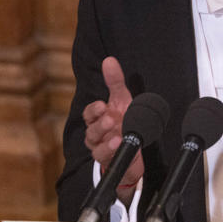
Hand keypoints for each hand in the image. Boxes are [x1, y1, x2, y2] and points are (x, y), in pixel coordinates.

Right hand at [82, 57, 142, 191]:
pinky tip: (121, 147)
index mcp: (97, 119)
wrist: (133, 147)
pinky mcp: (110, 162)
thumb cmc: (124, 120)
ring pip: (97, 148)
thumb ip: (115, 82)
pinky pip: (107, 159)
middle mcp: (96, 135)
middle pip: (91, 131)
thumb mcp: (122, 99)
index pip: (89, 114)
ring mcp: (102, 149)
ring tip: (117, 137)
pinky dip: (113, 154)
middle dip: (99, 126)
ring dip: (106, 143)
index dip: (94, 110)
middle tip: (110, 120)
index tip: (102, 105)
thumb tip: (109, 60)